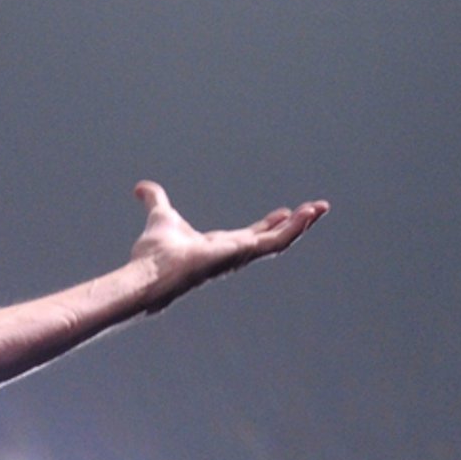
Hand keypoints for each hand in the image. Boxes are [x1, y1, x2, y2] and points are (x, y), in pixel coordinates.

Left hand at [128, 181, 327, 301]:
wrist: (152, 271)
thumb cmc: (155, 253)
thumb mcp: (161, 216)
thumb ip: (154, 201)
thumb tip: (140, 188)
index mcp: (219, 246)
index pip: (251, 236)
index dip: (268, 225)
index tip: (284, 212)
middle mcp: (234, 254)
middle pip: (272, 239)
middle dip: (295, 225)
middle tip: (316, 209)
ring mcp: (241, 256)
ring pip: (280, 241)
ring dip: (302, 224)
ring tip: (320, 208)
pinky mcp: (244, 254)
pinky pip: (277, 242)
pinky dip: (294, 228)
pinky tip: (308, 213)